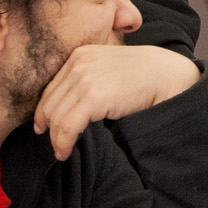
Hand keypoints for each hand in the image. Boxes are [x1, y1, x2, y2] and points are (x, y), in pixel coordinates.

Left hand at [30, 43, 200, 159]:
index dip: (43, 111)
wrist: (164, 75)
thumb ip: (87, 79)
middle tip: (53, 143)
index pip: (51, 88)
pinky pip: (68, 126)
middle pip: (50, 103)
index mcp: (79, 55)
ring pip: (57, 117)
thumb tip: (70, 106)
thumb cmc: (141, 75)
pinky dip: (63, 142)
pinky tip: (66, 151)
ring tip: (61, 151)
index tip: (43, 126)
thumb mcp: (107, 68)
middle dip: (47, 127)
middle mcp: (78, 64)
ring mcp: (85, 79)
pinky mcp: (93, 97)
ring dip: (55, 139)